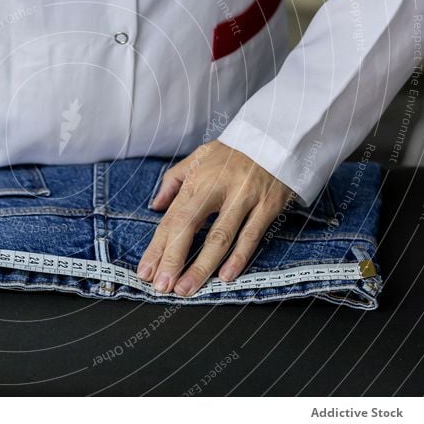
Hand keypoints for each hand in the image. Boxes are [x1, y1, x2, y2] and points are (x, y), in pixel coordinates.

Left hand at [137, 140, 292, 296]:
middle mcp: (218, 187)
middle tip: (162, 286)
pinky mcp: (269, 205)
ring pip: (220, 237)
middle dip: (173, 259)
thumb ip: (174, 180)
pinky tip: (226, 276)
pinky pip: (252, 235)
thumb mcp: (199, 156)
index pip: (172, 218)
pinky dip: (239, 257)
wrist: (277, 134)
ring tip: (187, 288)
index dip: (158, 247)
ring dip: (202, 266)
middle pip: (189, 226)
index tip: (146, 271)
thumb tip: (156, 205)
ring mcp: (245, 197)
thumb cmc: (234, 151)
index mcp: (198, 179)